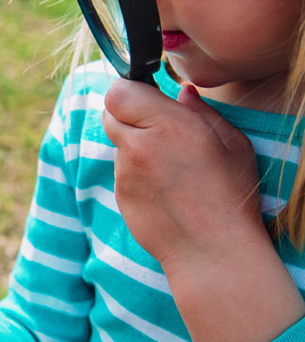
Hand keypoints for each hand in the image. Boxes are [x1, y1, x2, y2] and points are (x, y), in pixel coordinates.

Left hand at [102, 81, 263, 266]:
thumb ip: (201, 112)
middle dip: (127, 113)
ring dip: (133, 144)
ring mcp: (125, 171)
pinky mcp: (119, 194)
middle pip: (109, 113)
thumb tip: (183, 92)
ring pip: (117, 143)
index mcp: (168, 125)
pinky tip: (162, 186)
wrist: (211, 249)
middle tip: (153, 125)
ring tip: (168, 164)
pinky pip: (121, 170)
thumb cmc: (231, 195)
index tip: (146, 97)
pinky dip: (135, 171)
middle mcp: (139, 146)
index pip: (118, 91)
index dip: (129, 91)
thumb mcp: (231, 144)